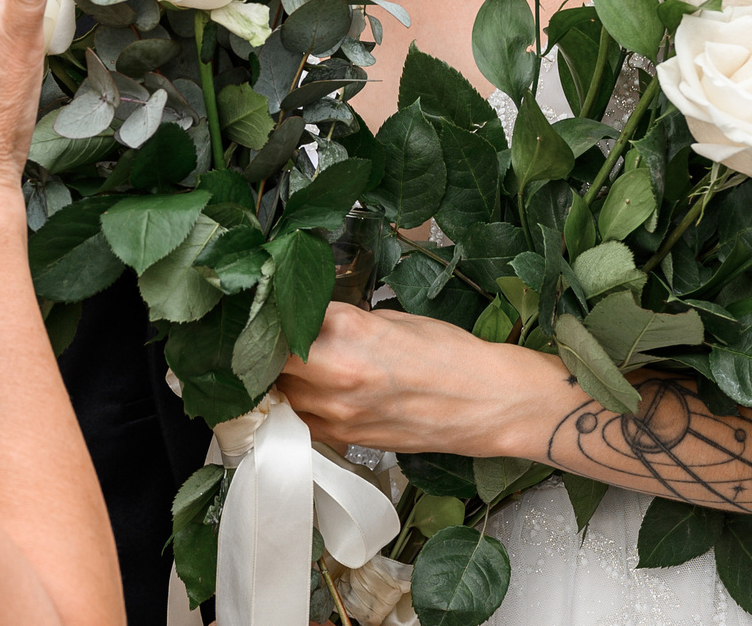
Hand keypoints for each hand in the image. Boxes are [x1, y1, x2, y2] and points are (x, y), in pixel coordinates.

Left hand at [275, 302, 579, 458]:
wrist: (486, 402)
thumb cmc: (449, 353)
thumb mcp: (389, 318)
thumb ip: (339, 322)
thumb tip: (305, 322)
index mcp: (346, 334)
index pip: (278, 325)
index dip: (268, 318)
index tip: (264, 312)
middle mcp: (335, 377)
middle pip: (271, 364)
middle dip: (271, 350)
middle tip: (275, 337)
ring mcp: (337, 415)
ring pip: (282, 396)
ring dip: (283, 380)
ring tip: (297, 365)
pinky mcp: (345, 440)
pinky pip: (304, 421)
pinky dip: (302, 406)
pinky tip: (316, 392)